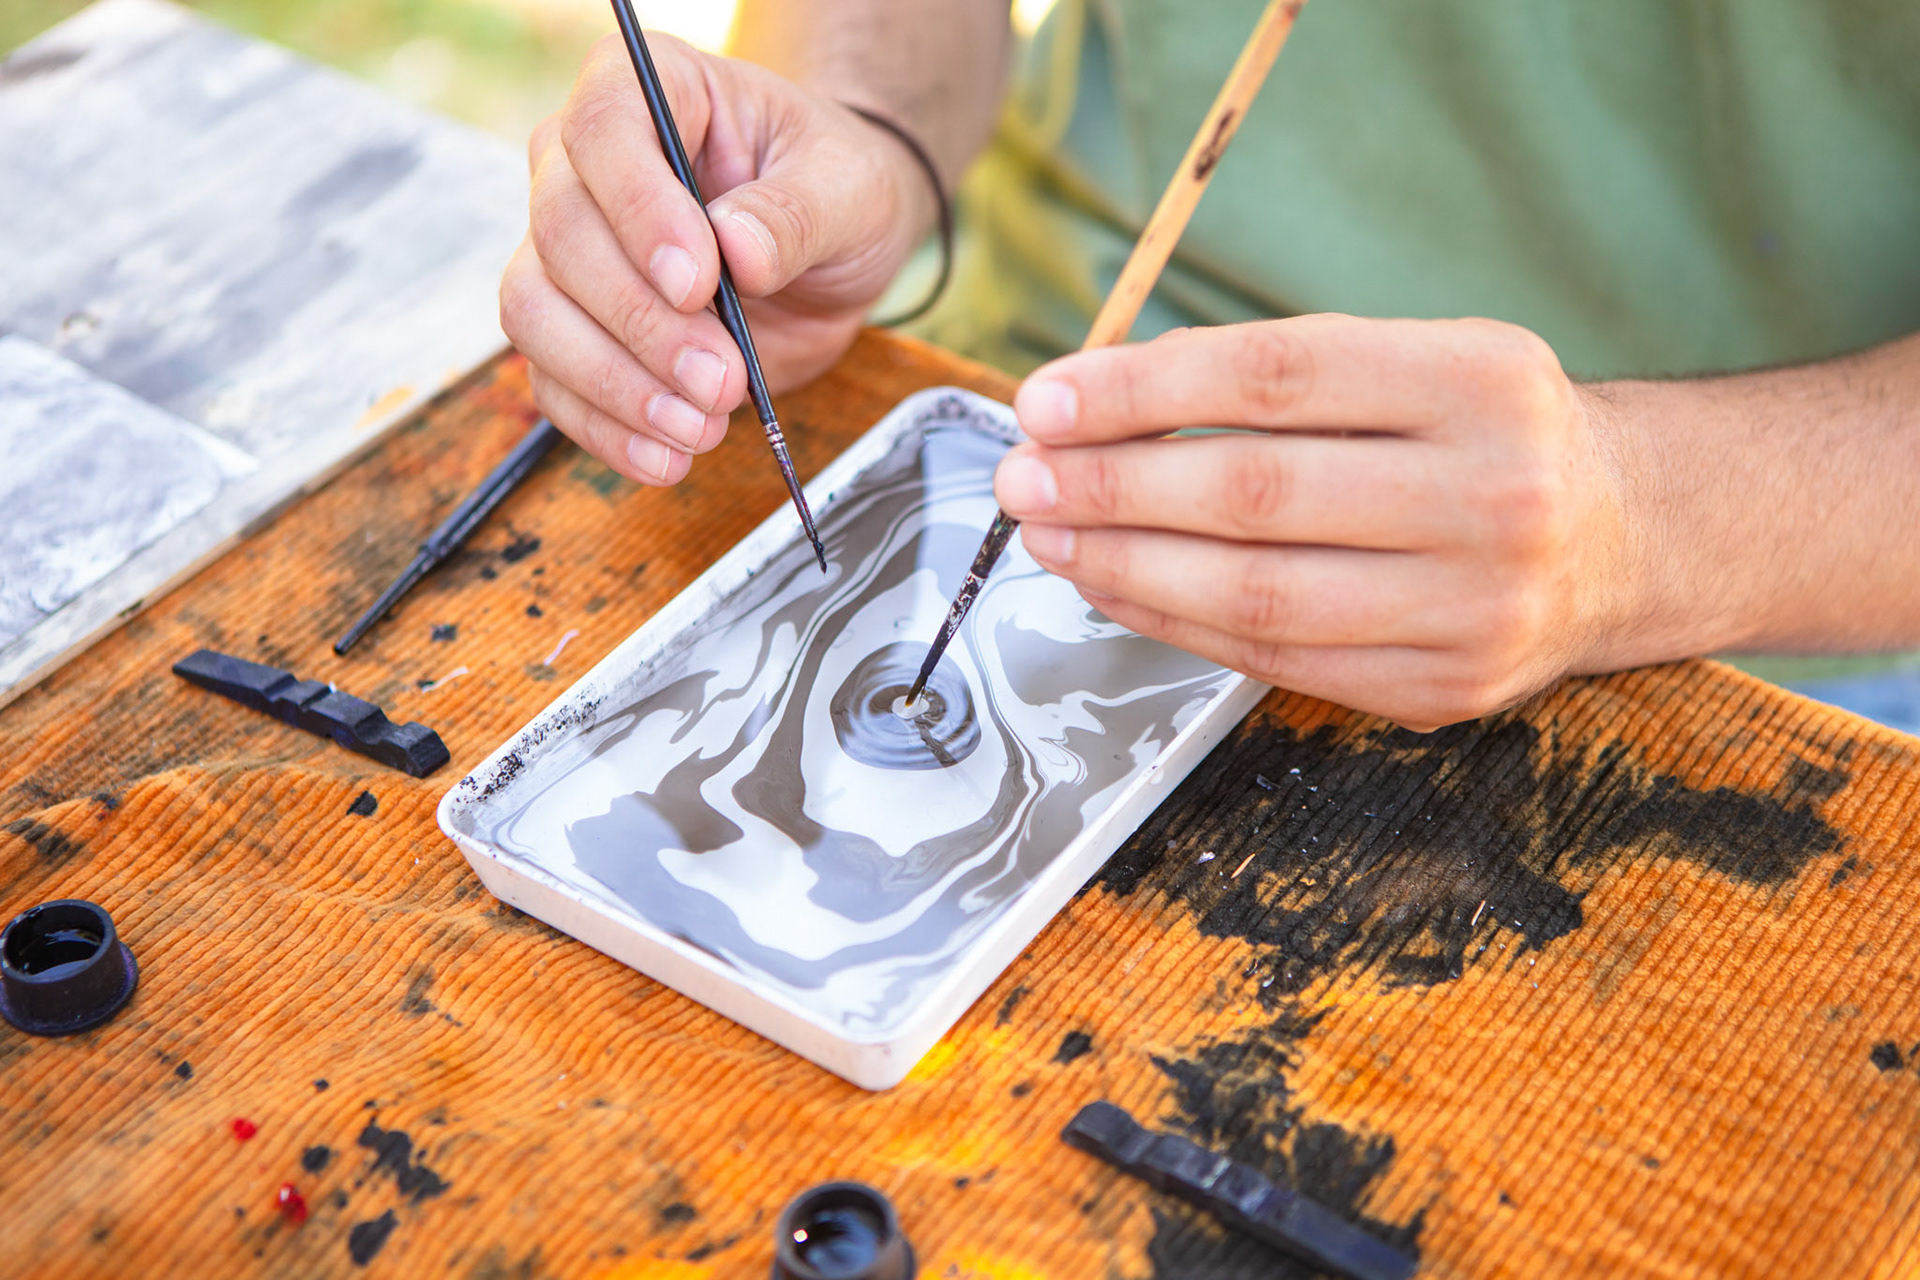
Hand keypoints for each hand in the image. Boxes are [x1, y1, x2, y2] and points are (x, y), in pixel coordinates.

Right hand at [500, 32, 933, 484]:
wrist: (827, 254)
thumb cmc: (831, 191)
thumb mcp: (848, 188)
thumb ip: (797, 213)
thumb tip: (741, 251)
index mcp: (647, 90)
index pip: (603, 129)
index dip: (639, 209)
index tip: (699, 283)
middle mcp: (582, 164)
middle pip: (562, 235)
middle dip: (642, 323)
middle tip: (723, 379)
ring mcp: (565, 249)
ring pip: (536, 314)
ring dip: (617, 385)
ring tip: (702, 426)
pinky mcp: (572, 329)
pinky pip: (553, 383)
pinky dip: (607, 429)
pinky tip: (666, 456)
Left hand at [994, 315, 1633, 729]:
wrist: (1621, 540)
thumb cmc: (1481, 435)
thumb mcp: (1416, 360)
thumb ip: (1279, 376)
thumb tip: (1099, 404)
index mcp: (1483, 380)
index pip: (1276, 375)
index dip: (1142, 390)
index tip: (1046, 400)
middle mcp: (1495, 494)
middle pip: (1256, 491)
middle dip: (1112, 486)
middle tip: (1024, 478)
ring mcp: (1475, 607)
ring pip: (1256, 592)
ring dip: (1126, 565)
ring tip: (1052, 536)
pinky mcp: (1443, 691)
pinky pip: (1276, 659)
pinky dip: (1177, 623)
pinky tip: (1116, 588)